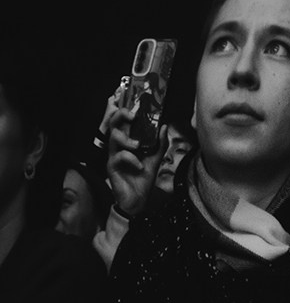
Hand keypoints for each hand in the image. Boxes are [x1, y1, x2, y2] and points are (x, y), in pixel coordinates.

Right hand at [101, 99, 163, 217]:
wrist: (139, 198)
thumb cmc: (143, 177)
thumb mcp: (155, 158)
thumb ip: (159, 143)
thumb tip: (164, 126)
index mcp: (127, 142)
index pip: (123, 122)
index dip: (124, 111)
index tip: (134, 104)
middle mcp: (118, 146)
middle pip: (113, 125)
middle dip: (121, 116)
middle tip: (133, 116)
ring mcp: (113, 156)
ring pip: (113, 139)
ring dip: (127, 139)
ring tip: (138, 146)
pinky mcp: (112, 167)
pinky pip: (118, 157)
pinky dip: (131, 159)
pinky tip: (139, 165)